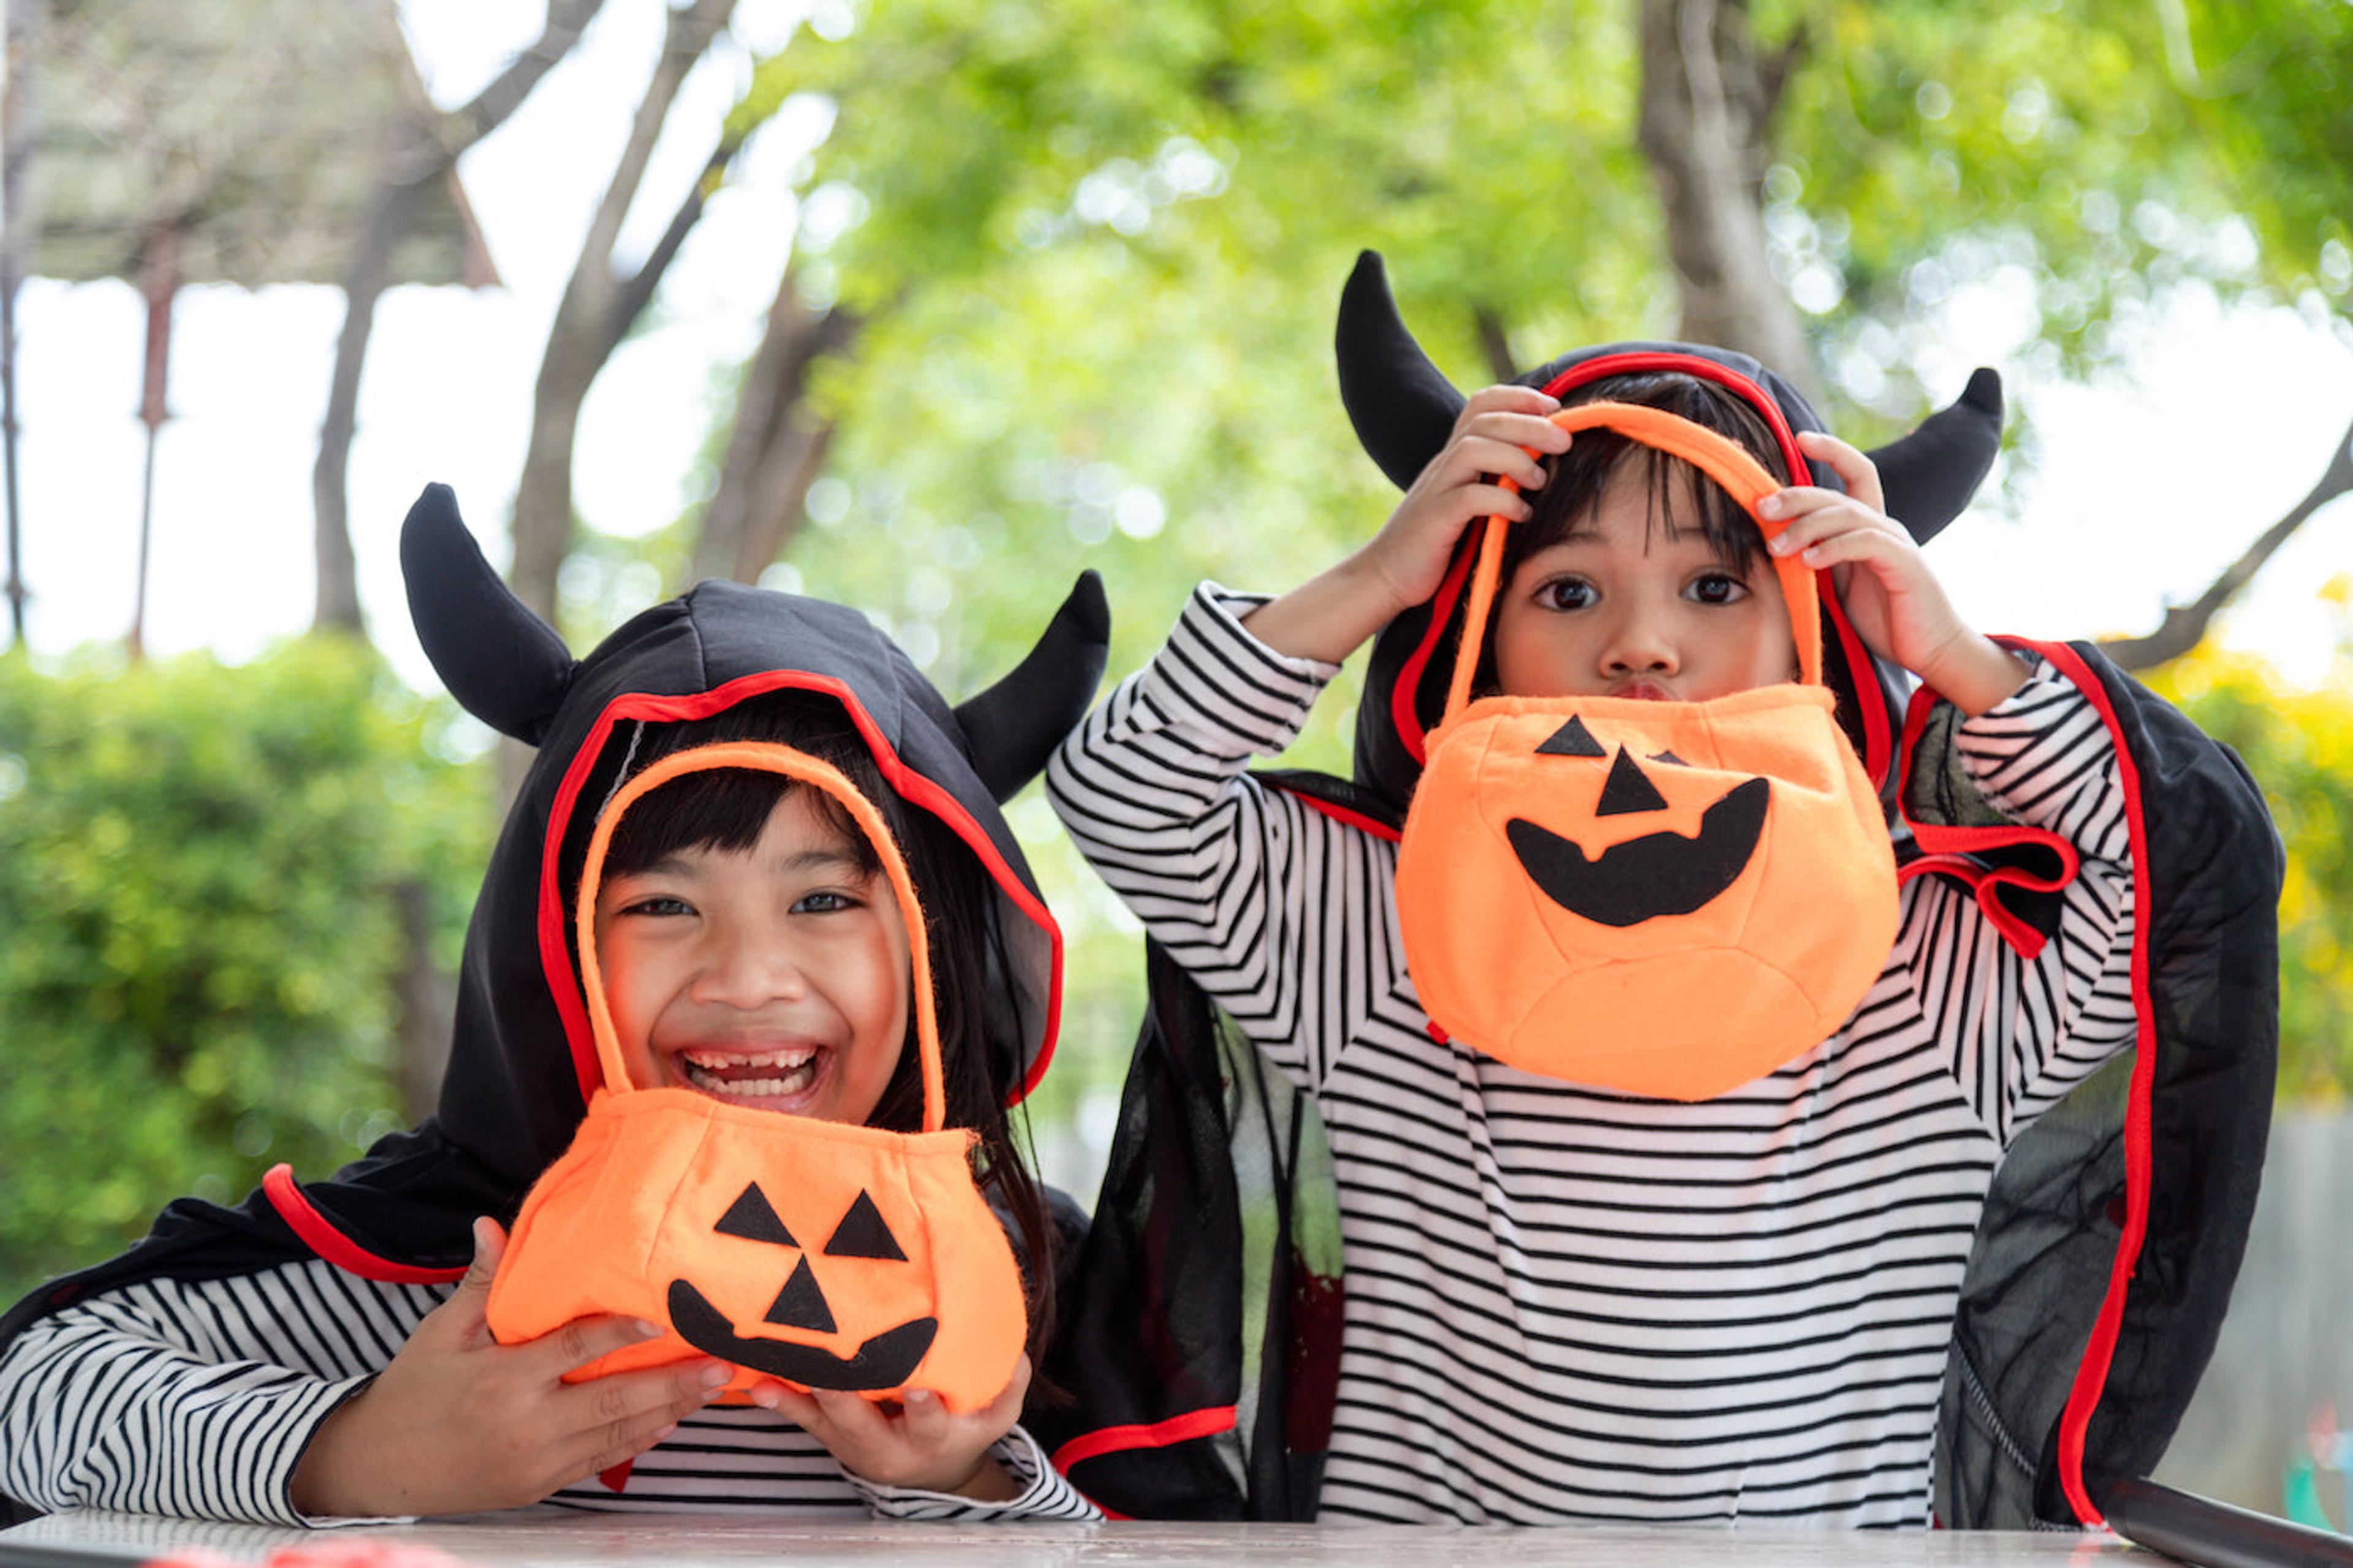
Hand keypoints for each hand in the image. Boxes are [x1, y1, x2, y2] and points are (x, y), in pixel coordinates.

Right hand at [289, 1217, 731, 1517]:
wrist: (378, 1468)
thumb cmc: (414, 1390)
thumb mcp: (440, 1333)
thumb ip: (480, 1282)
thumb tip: (491, 1223)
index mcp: (502, 1380)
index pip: (572, 1350)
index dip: (617, 1333)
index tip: (661, 1318)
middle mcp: (526, 1424)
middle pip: (611, 1400)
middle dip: (671, 1383)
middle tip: (719, 1363)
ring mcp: (537, 1462)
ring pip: (616, 1434)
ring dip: (668, 1411)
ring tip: (712, 1387)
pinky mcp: (540, 1486)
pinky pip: (601, 1460)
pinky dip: (638, 1441)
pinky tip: (669, 1420)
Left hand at [749, 1353, 1032, 1499]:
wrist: (930, 1471)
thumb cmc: (963, 1426)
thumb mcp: (995, 1415)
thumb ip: (1008, 1385)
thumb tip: (1014, 1352)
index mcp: (933, 1437)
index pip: (930, 1424)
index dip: (923, 1409)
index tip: (917, 1390)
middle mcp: (888, 1445)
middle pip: (863, 1427)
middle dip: (845, 1401)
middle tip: (830, 1377)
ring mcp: (854, 1440)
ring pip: (825, 1423)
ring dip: (798, 1401)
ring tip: (771, 1381)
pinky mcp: (830, 1433)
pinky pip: (802, 1419)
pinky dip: (780, 1401)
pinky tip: (757, 1385)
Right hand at [1245, 385, 1568, 663]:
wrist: (1385, 577)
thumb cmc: (1437, 543)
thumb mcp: (1467, 502)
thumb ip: (1494, 480)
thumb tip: (1545, 467)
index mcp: (1452, 457)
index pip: (1480, 405)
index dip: (1518, 397)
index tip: (1554, 408)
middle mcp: (1443, 466)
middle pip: (1484, 421)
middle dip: (1529, 423)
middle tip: (1564, 441)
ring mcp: (1435, 490)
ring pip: (1472, 449)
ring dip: (1515, 458)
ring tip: (1540, 481)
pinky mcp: (1434, 520)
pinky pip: (1469, 497)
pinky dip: (1502, 501)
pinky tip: (1520, 515)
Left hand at [1761, 430, 2025, 714]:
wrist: (1932, 651)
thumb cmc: (1884, 620)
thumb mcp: (1841, 585)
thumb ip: (1817, 560)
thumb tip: (1773, 545)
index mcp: (1870, 527)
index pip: (1857, 473)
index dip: (1833, 450)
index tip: (1800, 438)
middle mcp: (1885, 527)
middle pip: (1838, 494)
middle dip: (1796, 496)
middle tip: (1761, 507)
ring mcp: (1897, 543)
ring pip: (1847, 515)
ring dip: (1805, 527)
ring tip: (1775, 547)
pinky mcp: (1905, 565)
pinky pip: (1865, 543)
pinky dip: (1833, 548)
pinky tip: (1808, 561)